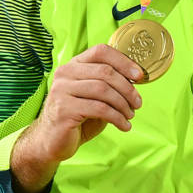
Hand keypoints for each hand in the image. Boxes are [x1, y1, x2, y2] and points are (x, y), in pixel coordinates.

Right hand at [10, 45, 143, 192]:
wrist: (52, 141)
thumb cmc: (78, 116)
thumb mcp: (95, 96)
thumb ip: (109, 84)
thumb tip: (137, 78)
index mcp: (74, 65)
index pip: (101, 51)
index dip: (124, 61)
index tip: (140, 75)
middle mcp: (65, 73)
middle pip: (105, 72)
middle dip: (127, 88)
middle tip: (138, 103)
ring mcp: (61, 90)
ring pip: (103, 90)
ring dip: (123, 104)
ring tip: (130, 115)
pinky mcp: (63, 109)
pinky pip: (99, 109)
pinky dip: (117, 117)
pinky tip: (124, 125)